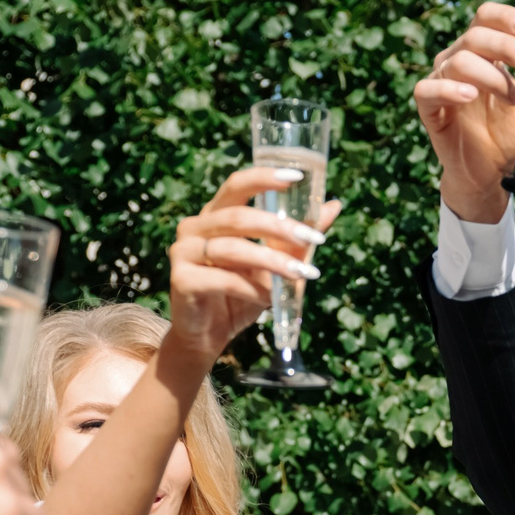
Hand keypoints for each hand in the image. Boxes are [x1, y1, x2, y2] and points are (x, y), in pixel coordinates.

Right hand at [164, 169, 333, 360]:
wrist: (209, 337)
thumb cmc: (241, 295)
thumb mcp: (275, 263)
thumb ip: (297, 237)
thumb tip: (333, 206)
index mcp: (215, 215)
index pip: (237, 185)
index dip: (264, 178)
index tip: (296, 178)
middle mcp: (194, 228)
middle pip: (238, 216)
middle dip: (279, 226)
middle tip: (313, 237)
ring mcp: (183, 252)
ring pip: (233, 248)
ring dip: (272, 260)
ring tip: (302, 272)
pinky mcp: (181, 280)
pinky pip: (223, 279)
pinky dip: (252, 288)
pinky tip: (270, 298)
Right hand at [413, 1, 514, 224]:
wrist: (492, 169)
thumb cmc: (512, 130)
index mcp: (485, 51)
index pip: (487, 17)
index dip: (505, 17)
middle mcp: (459, 58)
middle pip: (475, 35)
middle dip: (507, 46)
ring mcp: (442, 80)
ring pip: (458, 61)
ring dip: (491, 76)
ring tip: (512, 99)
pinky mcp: (429, 107)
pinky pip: (428, 89)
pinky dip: (449, 89)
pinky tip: (470, 96)